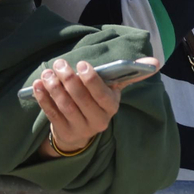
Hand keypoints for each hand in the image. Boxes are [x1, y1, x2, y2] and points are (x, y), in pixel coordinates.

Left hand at [32, 57, 159, 156]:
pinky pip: (52, 114)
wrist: (82, 131)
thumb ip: (132, 73)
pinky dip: (43, 98)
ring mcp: (80, 129)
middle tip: (59, 64)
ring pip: (65, 106)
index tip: (81, 64)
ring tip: (47, 73)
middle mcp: (98, 121)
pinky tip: (37, 85)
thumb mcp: (114, 89)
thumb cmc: (97, 100)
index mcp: (111, 107)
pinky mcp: (64, 132)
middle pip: (81, 100)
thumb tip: (156, 61)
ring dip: (54, 88)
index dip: (91, 80)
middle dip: (68, 80)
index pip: (102, 95)